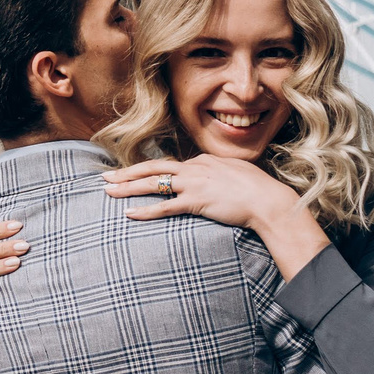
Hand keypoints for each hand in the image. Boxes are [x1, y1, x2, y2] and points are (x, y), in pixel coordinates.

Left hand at [101, 155, 329, 279]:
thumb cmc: (256, 189)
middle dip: (127, 172)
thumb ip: (217, 172)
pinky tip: (129, 213)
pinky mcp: (196, 201)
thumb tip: (209, 177)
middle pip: (153, 167)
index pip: (170, 164)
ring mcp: (194, 183)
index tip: (132, 176)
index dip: (148, 171)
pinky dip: (145, 210)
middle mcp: (194, 167)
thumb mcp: (234, 172)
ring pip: (153, 183)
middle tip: (106, 177)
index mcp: (202, 160)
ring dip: (128, 187)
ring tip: (108, 192)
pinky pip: (165, 206)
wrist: (268, 200)